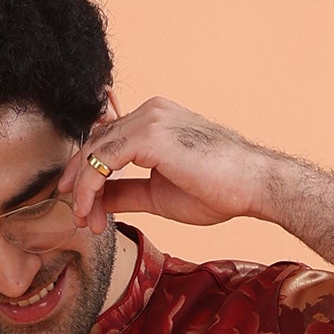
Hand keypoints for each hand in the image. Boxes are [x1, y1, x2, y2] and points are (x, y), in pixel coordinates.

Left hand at [64, 95, 282, 236]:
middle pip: (97, 142)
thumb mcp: (158, 195)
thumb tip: (98, 200)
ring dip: (84, 190)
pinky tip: (91, 210)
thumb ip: (127, 192)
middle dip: (82, 184)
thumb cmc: (219, 189)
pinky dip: (91, 187)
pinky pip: (104, 159)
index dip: (90, 175)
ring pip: (96, 149)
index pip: (109, 142)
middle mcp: (150, 112)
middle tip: (80, 218)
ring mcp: (150, 119)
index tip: (86, 209)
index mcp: (155, 120)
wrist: (253, 186)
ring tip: (86, 221)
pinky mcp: (149, 134)